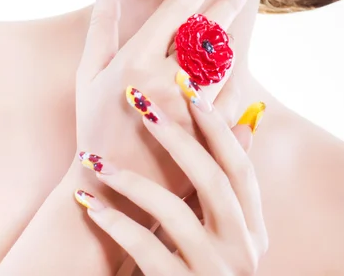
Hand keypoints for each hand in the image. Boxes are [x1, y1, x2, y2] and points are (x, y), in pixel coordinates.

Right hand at [73, 0, 258, 209]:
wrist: (112, 189)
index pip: (180, 6)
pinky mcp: (207, 134)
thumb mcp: (88, 73)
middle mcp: (166, 81)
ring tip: (234, 18)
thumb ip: (101, 23)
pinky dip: (230, 79)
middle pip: (210, 28)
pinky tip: (228, 69)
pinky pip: (229, 96)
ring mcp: (191, 109)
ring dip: (230, 37)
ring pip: (224, 60)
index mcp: (136, 60)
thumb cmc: (93, 125)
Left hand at [74, 85, 268, 275]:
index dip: (215, 125)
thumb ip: (229, 185)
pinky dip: (116, 222)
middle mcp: (243, 250)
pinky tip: (89, 202)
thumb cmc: (200, 265)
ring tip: (94, 159)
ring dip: (131, 180)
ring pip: (174, 213)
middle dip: (175, 135)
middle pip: (213, 180)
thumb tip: (245, 121)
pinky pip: (146, 249)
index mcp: (253, 228)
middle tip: (139, 101)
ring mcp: (214, 273)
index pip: (240, 166)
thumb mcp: (225, 230)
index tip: (187, 85)